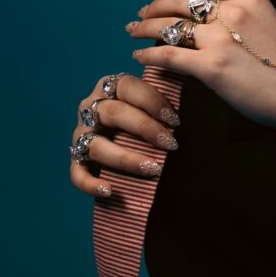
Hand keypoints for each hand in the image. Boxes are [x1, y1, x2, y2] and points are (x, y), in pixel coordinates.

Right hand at [69, 71, 179, 198]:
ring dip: (126, 158)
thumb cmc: (149, 119)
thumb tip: (199, 92)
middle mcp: (91, 107)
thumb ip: (166, 99)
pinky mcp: (76, 160)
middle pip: (114, 113)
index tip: (176, 120)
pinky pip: (77, 173)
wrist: (129, 140)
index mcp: (110, 87)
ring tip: (153, 169)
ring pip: (97, 145)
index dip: (152, 101)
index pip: (127, 86)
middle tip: (172, 144)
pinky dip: (90, 183)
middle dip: (145, 128)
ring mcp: (81, 134)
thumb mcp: (154, 105)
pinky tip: (109, 190)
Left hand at [125, 0, 275, 129]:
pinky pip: (169, 55)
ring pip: (170, 25)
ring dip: (146, 27)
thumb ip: (243, 16)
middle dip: (156, 6)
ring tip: (134, 31)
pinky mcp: (211, 66)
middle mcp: (232, 12)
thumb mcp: (269, 23)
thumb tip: (213, 19)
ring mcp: (220, 38)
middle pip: (182, 1)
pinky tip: (139, 57)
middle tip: (142, 13)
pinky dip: (149, 55)